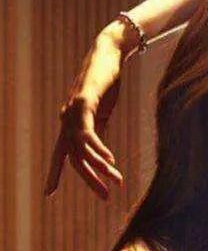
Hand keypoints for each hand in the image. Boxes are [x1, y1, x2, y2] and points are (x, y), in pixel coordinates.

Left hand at [44, 23, 130, 199]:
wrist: (110, 53)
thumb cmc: (107, 82)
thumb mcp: (103, 111)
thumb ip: (98, 130)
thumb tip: (101, 153)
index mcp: (70, 122)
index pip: (62, 154)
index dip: (55, 174)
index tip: (49, 194)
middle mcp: (67, 118)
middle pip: (74, 158)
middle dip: (89, 180)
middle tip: (105, 197)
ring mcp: (74, 110)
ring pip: (81, 149)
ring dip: (99, 168)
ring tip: (116, 180)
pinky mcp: (85, 102)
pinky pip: (88, 133)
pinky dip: (99, 149)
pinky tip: (110, 161)